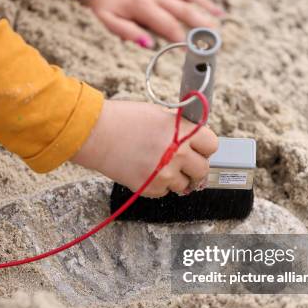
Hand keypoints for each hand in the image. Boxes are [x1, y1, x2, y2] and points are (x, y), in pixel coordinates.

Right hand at [71, 100, 217, 197]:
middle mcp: (178, 153)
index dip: (204, 147)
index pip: (211, 145)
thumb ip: (179, 129)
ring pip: (184, 185)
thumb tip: (193, 141)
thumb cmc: (123, 120)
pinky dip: (159, 185)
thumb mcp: (158, 115)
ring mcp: (165, 173)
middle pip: (202, 169)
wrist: (96, 135)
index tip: (198, 149)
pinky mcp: (151, 188)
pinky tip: (147, 171)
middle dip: (194, 167)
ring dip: (177, 178)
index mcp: (182, 131)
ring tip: (161, 167)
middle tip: (184, 164)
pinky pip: (165, 192)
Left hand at [78, 0, 221, 47]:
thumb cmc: (105, 3)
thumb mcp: (110, 21)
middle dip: (201, 25)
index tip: (193, 50)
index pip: (168, 27)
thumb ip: (129, 33)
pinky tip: (207, 1)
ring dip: (204, 6)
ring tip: (219, 17)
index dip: (181, 39)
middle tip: (214, 38)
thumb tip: (149, 45)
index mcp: (143, 6)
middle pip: (183, 11)